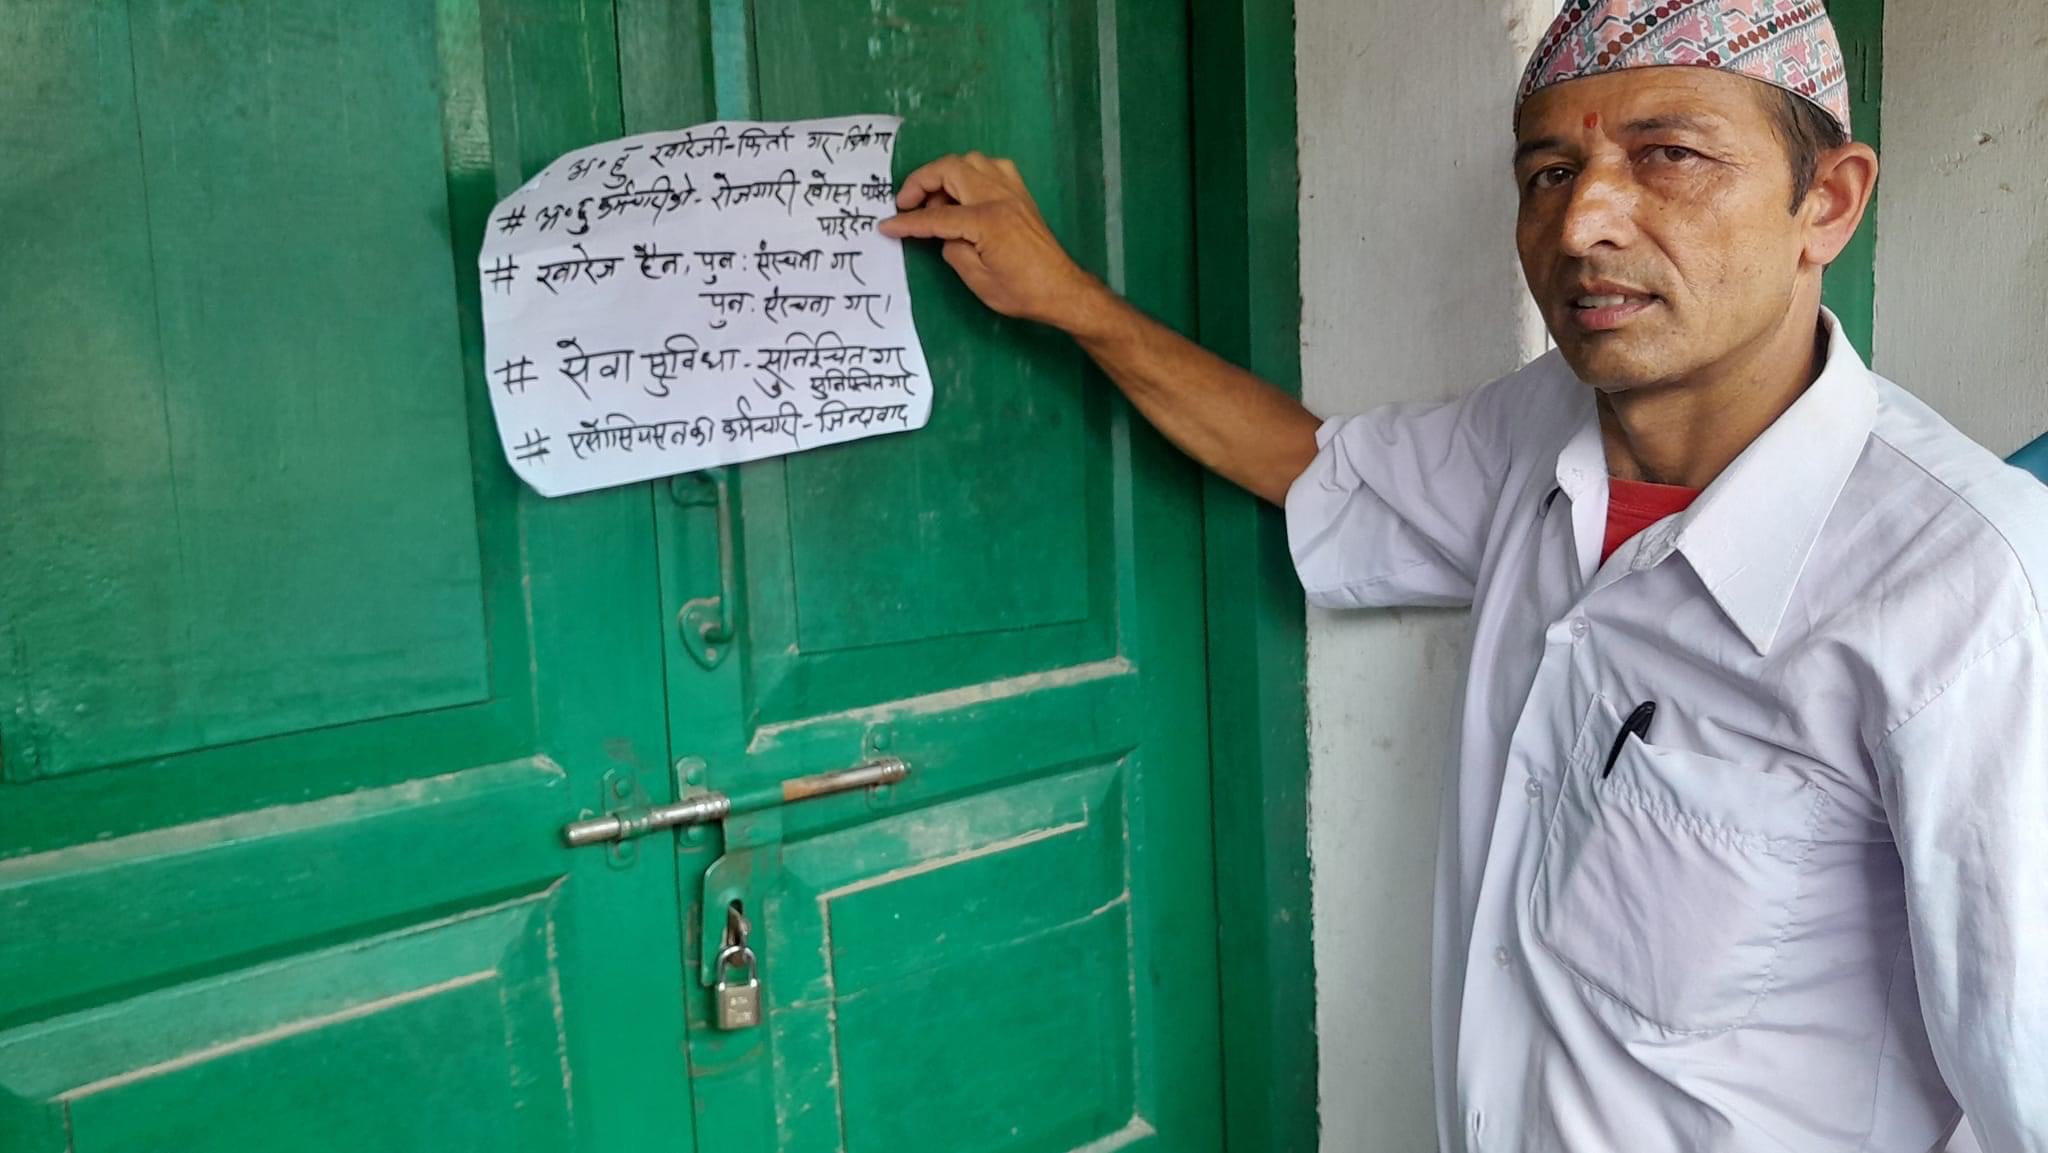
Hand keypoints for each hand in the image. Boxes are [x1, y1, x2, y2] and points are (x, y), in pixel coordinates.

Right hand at [878, 152, 1110, 334]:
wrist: (1062, 290)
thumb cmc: (1021, 292)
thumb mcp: (978, 280)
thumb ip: (953, 250)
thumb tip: (944, 233)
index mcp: (987, 221)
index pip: (936, 216)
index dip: (908, 222)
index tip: (887, 226)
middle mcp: (999, 197)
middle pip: (951, 169)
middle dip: (922, 182)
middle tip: (908, 205)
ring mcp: (1012, 191)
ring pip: (970, 161)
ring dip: (946, 175)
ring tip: (937, 202)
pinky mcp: (1020, 193)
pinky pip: (991, 167)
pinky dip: (971, 174)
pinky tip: (966, 194)